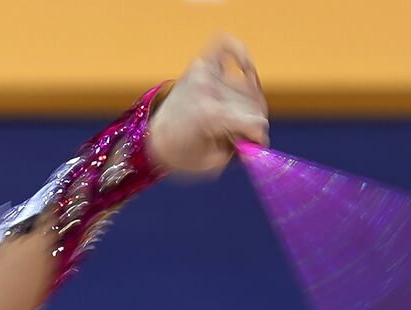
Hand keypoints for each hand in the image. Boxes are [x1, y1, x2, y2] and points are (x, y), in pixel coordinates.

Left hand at [145, 34, 268, 176]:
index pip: (255, 122)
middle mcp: (208, 89)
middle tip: (237, 134)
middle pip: (254, 106)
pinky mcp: (200, 64)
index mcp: (210, 115)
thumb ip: (239, 148)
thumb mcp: (212, 162)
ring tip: (232, 116)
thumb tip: (260, 132)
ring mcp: (204, 74)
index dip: (258, 138)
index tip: (253, 146)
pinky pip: (226, 46)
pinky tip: (243, 70)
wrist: (151, 137)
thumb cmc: (180, 154)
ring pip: (248, 85)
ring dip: (246, 103)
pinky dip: (239, 56)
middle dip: (250, 124)